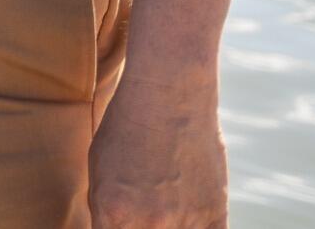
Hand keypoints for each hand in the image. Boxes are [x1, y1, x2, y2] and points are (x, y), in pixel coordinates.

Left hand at [88, 72, 228, 226]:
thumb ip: (104, 212)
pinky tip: (185, 221)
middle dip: (134, 228)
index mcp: (113, 212)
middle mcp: (150, 223)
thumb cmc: (126, 128)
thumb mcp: (98, 170)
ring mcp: (186, 222)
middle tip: (139, 214)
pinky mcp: (216, 217)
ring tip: (160, 211)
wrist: (171, 98)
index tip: (115, 224)